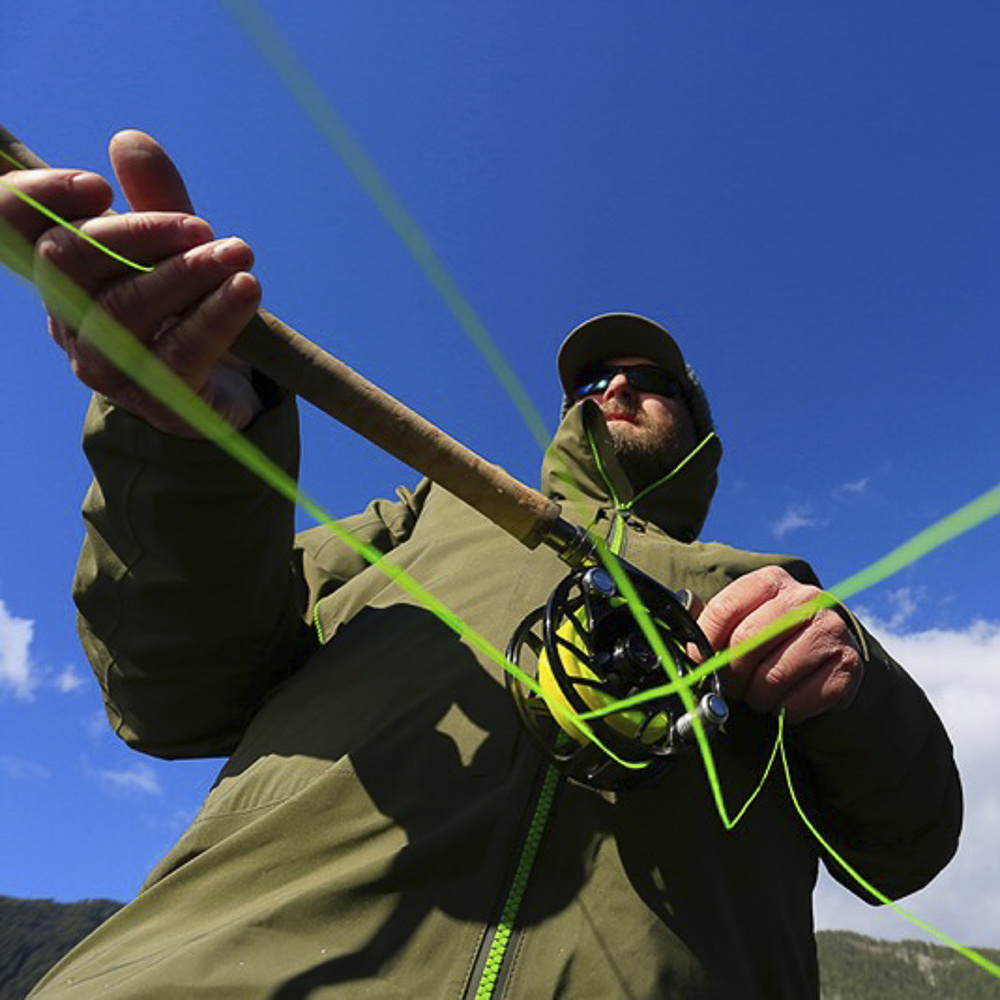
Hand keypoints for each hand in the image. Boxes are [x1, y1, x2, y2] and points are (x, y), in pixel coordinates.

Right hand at [2, 130, 261, 435]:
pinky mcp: (159, 401)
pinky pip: (181, 353)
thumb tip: (129, 141)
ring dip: (186, 273)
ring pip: (125, 310)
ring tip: (238, 253)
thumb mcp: (176, 248)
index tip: (99, 186)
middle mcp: (71, 321)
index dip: (39, 200)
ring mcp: (109, 366)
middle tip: (200, 226)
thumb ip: (155, 199)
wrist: (229, 386)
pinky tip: (247, 288)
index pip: (17, 228)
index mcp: (65, 276)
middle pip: (70, 264)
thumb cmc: (189, 308)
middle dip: (135, 234)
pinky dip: (217, 315)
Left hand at [695, 566, 863, 722]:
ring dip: (757, 696)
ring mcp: (832, 630)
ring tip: (758, 694)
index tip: (698, 661)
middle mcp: (807, 598)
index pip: (726, 608)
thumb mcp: (742, 619)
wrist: (826, 659)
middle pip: (747, 641)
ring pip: (773, 676)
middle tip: (731, 686)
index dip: (705, 641)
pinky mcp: (848, 666)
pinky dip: (785, 710)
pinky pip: (799, 701)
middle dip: (731, 674)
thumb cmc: (772, 640)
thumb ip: (710, 619)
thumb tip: (678, 622)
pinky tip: (786, 701)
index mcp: (772, 581)